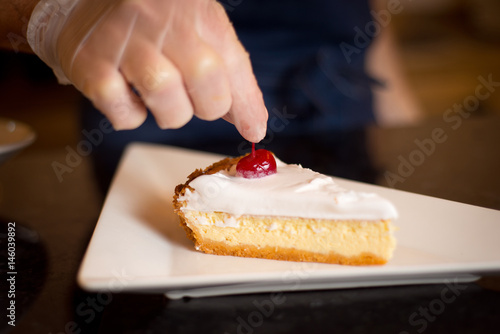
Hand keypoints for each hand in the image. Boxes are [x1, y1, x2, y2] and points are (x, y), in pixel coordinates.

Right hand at [28, 0, 267, 141]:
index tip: (254, 129)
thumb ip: (225, 71)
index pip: (232, 62)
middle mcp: (160, 18)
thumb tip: (251, 122)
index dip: (246, 102)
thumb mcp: (196, 29)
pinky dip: (131, 115)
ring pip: (168, 100)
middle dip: (208, 105)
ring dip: (171, 112)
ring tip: (158, 92)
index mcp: (194, 8)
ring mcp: (123, 40)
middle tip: (194, 100)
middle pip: (206, 79)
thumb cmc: (152, 21)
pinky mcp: (89, 64)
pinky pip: (126, 115)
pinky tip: (127, 93)